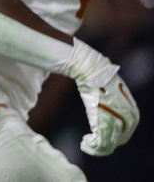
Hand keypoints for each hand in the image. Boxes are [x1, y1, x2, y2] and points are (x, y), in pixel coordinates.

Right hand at [62, 38, 138, 155]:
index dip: (110, 139)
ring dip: (96, 147)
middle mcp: (130, 120)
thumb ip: (113, 107)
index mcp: (133, 114)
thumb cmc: (99, 80)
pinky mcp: (106, 121)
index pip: (125, 134)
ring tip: (85, 144)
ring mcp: (119, 121)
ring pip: (109, 144)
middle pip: (117, 141)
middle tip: (89, 143)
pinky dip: (92, 146)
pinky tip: (84, 143)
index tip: (97, 139)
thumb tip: (105, 109)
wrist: (92, 70)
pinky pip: (100, 141)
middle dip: (102, 145)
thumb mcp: (111, 95)